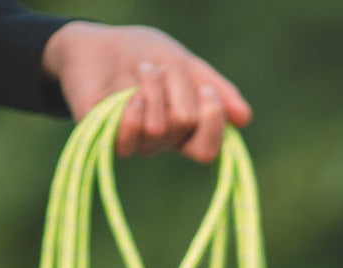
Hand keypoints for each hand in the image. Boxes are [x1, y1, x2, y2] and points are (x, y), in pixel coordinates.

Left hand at [40, 22, 251, 162]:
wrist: (96, 41)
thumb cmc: (142, 54)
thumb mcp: (187, 65)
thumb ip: (217, 91)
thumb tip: (245, 119)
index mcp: (184, 132)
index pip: (208, 151)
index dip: (212, 120)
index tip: (205, 88)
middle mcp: (162, 143)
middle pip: (185, 124)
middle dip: (177, 85)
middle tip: (162, 68)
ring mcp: (135, 143)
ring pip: (160, 126)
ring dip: (153, 86)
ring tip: (142, 69)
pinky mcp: (106, 138)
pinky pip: (132, 136)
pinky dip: (134, 108)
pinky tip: (127, 93)